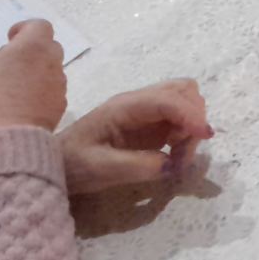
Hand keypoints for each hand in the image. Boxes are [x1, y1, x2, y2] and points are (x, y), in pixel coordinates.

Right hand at [0, 20, 66, 131]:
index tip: (10, 39)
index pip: (40, 26)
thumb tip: (3, 60)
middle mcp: (51, 63)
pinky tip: (20, 106)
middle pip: (49, 48)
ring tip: (12, 88)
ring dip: (36, 73)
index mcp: (31, 49)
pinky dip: (40, 92)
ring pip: (52, 71)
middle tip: (8, 64)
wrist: (4, 142)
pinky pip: (52, 92)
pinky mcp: (59, 108)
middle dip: (31, 52)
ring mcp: (58, 86)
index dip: (24, 30)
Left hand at [59, 79, 213, 194]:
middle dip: (194, 118)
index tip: (205, 136)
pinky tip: (174, 154)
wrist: (53, 164)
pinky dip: (186, 133)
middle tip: (183, 152)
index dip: (190, 115)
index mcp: (125, 107)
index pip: (168, 100)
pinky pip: (180, 118)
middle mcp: (139, 102)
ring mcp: (146, 111)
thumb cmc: (73, 164)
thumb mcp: (100, 169)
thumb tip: (172, 164)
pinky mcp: (150, 123)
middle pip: (183, 91)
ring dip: (192, 125)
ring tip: (178, 155)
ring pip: (186, 101)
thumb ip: (138, 166)